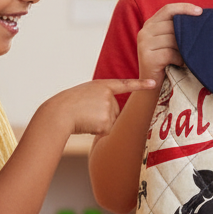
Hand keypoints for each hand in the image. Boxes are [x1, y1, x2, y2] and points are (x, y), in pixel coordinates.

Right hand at [41, 79, 156, 137]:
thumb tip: (111, 117)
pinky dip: (96, 130)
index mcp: (102, 85)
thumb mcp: (86, 94)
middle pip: (115, 111)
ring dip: (98, 123)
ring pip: (110, 121)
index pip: (125, 84)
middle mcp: (108, 96)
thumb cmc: (69, 105)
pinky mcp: (106, 122)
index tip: (154, 83)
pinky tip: (86, 124)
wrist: (58, 113)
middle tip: (86, 112)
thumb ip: (102, 98)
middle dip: (103, 115)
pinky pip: (106, 129)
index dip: (141, 84)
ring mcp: (108, 108)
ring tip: (84, 117)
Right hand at [137, 2, 202, 82]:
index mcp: (150, 25)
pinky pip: (170, 53)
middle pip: (172, 25)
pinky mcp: (147, 58)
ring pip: (172, 39)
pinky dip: (180, 59)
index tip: (200, 11)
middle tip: (196, 44)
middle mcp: (144, 32)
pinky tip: (181, 64)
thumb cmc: (167, 63)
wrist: (152, 87)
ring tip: (186, 57)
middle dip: (187, 34)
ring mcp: (144, 44)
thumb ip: (178, 30)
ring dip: (184, 50)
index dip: (184, 8)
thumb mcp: (171, 43)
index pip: (168, 9)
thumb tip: (200, 18)